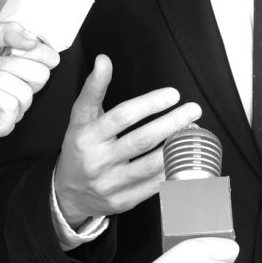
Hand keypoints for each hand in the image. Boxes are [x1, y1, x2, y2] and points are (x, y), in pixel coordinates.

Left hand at [0, 22, 59, 139]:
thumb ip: (7, 30)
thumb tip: (32, 38)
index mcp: (22, 65)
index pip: (50, 59)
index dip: (36, 51)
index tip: (14, 48)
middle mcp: (23, 86)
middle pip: (43, 75)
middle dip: (13, 65)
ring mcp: (16, 106)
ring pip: (26, 91)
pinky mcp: (6, 123)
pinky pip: (12, 106)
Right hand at [54, 55, 201, 226]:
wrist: (67, 194)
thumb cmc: (79, 148)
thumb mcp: (80, 117)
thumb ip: (94, 89)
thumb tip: (104, 60)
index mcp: (87, 137)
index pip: (122, 117)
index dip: (150, 104)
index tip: (173, 94)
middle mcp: (98, 162)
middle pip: (142, 140)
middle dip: (172, 123)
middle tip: (194, 109)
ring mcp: (111, 185)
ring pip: (152, 165)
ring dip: (177, 147)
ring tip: (194, 130)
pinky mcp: (124, 202)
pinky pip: (155, 185)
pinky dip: (172, 170)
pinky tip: (185, 155)